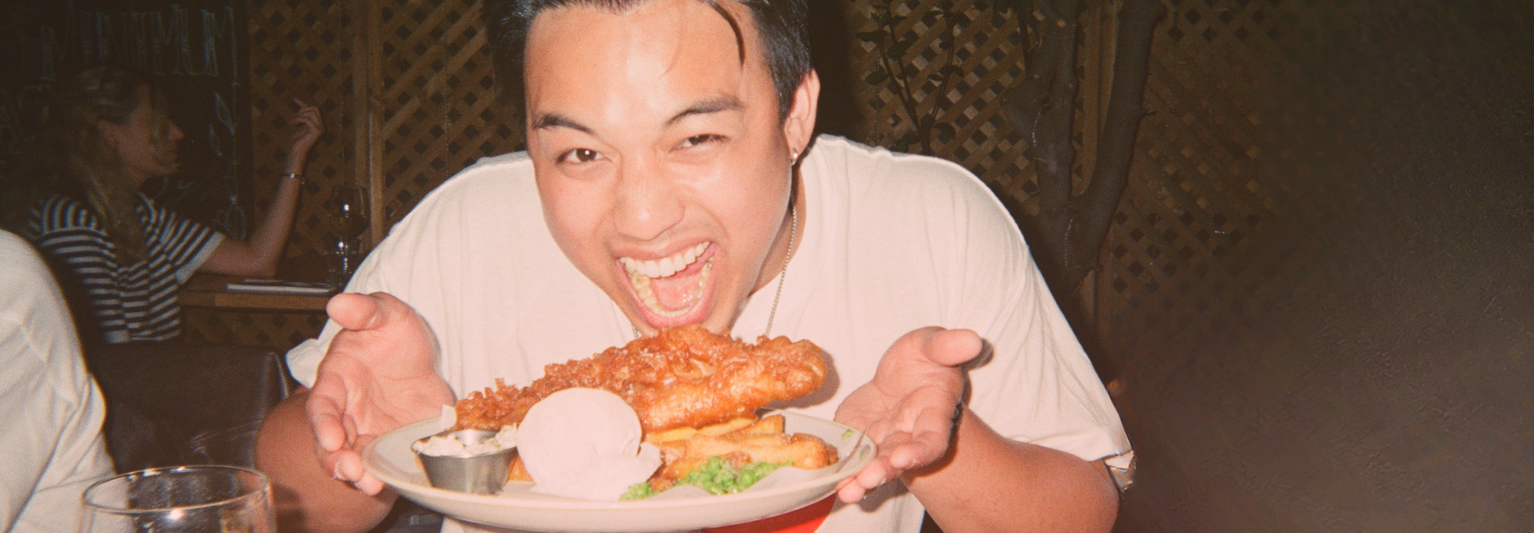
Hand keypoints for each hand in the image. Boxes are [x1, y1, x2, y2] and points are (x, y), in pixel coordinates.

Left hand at [284, 98, 323, 173]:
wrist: (295, 153)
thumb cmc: (295, 141)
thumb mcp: (297, 124)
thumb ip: (300, 115)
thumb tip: (296, 99)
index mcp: (318, 125)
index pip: (313, 109)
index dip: (303, 104)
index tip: (293, 99)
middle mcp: (322, 126)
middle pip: (315, 108)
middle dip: (302, 109)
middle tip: (294, 118)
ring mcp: (320, 129)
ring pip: (312, 112)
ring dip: (299, 115)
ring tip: (292, 122)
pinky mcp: (316, 131)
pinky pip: (307, 119)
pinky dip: (298, 119)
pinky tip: (292, 123)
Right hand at [307, 292, 453, 494]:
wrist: (423, 358)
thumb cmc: (394, 336)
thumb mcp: (386, 314)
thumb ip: (364, 310)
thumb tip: (339, 303)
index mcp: (338, 379)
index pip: (322, 404)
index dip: (323, 422)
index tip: (332, 437)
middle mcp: (347, 411)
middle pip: (330, 442)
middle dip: (336, 458)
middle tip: (349, 469)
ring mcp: (367, 431)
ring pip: (351, 459)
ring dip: (356, 473)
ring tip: (368, 483)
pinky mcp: (390, 445)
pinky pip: (381, 464)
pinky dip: (381, 475)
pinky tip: (386, 483)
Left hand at [833, 327, 981, 501]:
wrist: (902, 371)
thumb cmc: (925, 358)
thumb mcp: (934, 345)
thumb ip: (949, 346)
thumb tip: (972, 340)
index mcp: (933, 414)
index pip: (933, 440)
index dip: (920, 452)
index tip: (903, 458)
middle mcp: (909, 435)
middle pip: (899, 460)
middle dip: (884, 471)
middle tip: (868, 478)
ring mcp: (883, 441)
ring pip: (875, 466)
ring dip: (861, 480)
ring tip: (847, 491)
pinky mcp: (858, 438)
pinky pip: (851, 457)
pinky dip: (842, 471)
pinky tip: (830, 480)